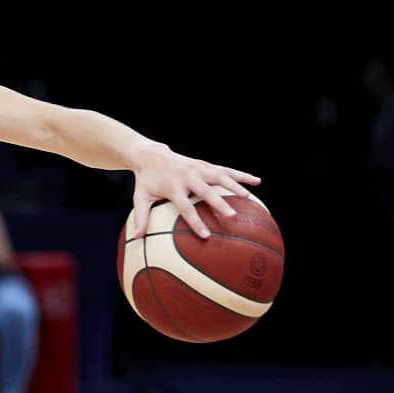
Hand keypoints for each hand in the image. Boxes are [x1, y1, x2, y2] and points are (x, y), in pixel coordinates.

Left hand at [126, 143, 263, 239]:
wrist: (151, 155)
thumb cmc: (147, 180)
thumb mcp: (140, 198)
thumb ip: (141, 217)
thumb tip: (136, 238)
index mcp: (173, 187)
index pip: (186, 208)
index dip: (196, 222)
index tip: (206, 235)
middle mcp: (188, 176)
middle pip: (206, 192)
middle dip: (219, 204)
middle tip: (232, 216)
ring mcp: (199, 168)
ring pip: (221, 177)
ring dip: (236, 186)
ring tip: (250, 198)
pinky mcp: (206, 164)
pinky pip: (227, 170)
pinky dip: (242, 175)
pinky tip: (257, 181)